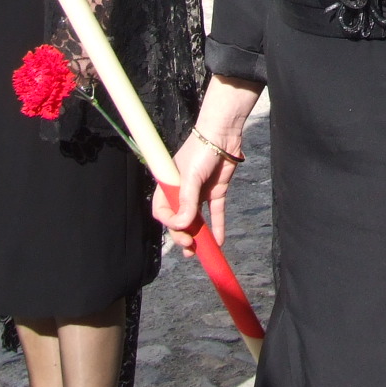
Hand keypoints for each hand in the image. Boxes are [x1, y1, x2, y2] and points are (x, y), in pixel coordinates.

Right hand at [154, 128, 237, 254]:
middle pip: (179, 218)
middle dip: (182, 234)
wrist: (223, 134)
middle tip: (189, 246)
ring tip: (199, 252)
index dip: (168, 222)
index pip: (162, 210)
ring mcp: (200, 193)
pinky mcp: (216, 192)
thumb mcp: (191, 176)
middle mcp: (183, 191)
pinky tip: (219, 241)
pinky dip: (217, 227)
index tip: (179, 227)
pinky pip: (215, 213)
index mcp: (169, 185)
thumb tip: (183, 224)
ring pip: (196, 219)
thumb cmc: (200, 151)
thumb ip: (187, 201)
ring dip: (198, 235)